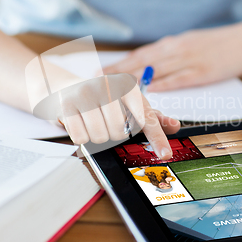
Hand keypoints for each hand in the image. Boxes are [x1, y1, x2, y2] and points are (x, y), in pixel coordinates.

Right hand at [57, 75, 179, 159]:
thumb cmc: (106, 99)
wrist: (70, 88)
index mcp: (128, 87)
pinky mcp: (67, 104)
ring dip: (98, 136)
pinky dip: (82, 136)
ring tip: (94, 122)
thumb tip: (174, 126)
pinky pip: (80, 137)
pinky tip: (81, 122)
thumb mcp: (131, 104)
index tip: (166, 155)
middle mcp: (108, 87)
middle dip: (114, 135)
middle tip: (107, 122)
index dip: (157, 139)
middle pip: (120, 133)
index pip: (146, 119)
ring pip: (100, 136)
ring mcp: (86, 94)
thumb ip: (152, 118)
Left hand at [103, 20, 241, 90]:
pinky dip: (164, 85)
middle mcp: (177, 49)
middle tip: (99, 81)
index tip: (102, 71)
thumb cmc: (217, 44)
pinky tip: (151, 91)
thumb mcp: (190, 42)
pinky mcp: (203, 72)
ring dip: (136, 80)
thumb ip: (169, 52)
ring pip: (157, 71)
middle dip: (119, 72)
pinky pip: (180, 79)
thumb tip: (149, 62)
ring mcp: (190, 60)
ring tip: (117, 89)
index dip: (120, 63)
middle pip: (143, 62)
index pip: (141, 54)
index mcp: (173, 43)